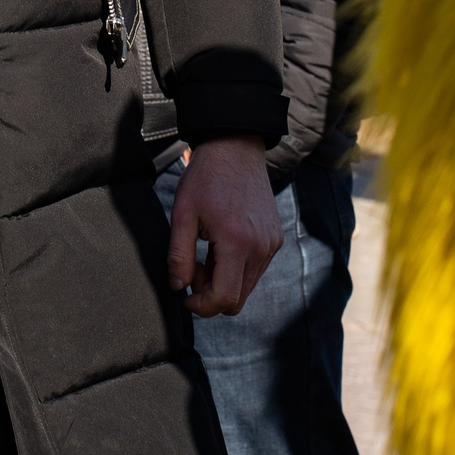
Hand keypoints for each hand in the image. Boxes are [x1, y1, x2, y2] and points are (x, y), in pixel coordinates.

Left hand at [167, 135, 280, 316]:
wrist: (235, 149)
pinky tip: (221, 246)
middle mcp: (260, 247)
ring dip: (224, 281)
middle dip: (211, 293)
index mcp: (237, 242)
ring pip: (246, 287)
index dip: (201, 306)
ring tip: (206, 253)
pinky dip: (236, 268)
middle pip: (237, 299)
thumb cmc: (205, 179)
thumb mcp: (182, 215)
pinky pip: (255, 270)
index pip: (224, 298)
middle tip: (193, 268)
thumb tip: (179, 288)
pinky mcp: (275, 239)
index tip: (185, 295)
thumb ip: (179, 256)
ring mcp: (271, 244)